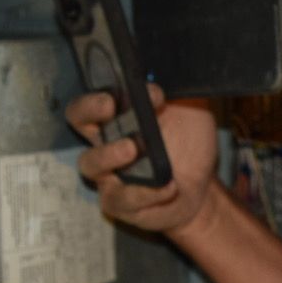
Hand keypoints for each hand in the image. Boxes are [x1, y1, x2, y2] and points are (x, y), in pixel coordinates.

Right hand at [67, 87, 218, 234]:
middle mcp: (106, 141)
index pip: (92, 97)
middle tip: (110, 106)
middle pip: (79, 121)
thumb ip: (179, 92)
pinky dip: (144, 193)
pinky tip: (168, 186)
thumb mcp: (191, 109)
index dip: (100, 92)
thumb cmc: (189, 140)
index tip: (127, 90)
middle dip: (90, 109)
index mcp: (118, 115)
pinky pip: (121, 199)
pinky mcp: (121, 203)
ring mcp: (109, 174)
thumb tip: (164, 79)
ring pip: (90, 163)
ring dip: (109, 154)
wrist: (202, 182)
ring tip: (132, 149)